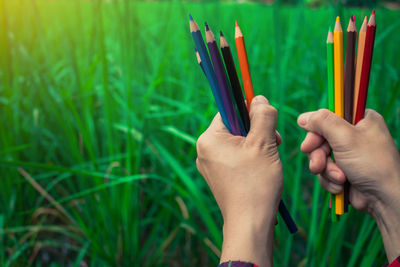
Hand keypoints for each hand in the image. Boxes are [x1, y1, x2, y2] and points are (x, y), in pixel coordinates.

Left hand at [196, 95, 282, 266]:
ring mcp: (211, 166)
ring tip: (270, 159)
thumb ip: (263, 115)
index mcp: (209, 139)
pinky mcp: (219, 178)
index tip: (266, 121)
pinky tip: (262, 170)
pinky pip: (235, 159)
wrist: (250, 224)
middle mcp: (205, 151)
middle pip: (235, 127)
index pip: (229, 110)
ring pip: (237, 144)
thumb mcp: (264, 143)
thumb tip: (258, 99)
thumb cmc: (256, 183)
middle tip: (274, 143)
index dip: (250, 111)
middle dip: (257, 132)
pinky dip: (251, 159)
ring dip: (257, 146)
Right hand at [297, 109, 399, 261]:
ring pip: (321, 157)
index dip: (316, 130)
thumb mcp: (345, 137)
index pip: (328, 117)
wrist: (384, 198)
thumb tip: (302, 117)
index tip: (310, 142)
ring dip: (326, 169)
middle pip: (321, 138)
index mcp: (360, 120)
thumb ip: (322, 122)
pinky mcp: (344, 171)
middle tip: (317, 165)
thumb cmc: (371, 164)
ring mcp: (349, 154)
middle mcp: (355, 135)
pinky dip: (330, 180)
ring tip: (339, 178)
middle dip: (319, 155)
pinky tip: (341, 185)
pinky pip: (325, 171)